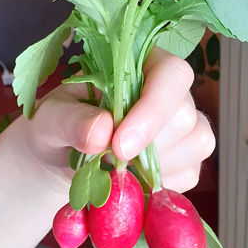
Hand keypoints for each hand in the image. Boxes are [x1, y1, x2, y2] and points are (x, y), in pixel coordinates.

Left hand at [17, 47, 214, 193]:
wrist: (61, 160)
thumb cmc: (58, 126)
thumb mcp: (50, 118)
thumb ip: (70, 119)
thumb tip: (102, 131)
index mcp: (143, 63)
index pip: (172, 74)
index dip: (154, 109)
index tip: (121, 146)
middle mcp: (171, 91)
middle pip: (185, 115)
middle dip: (147, 146)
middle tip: (107, 160)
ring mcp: (185, 124)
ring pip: (197, 143)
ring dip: (153, 166)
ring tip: (116, 168)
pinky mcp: (188, 158)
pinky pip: (191, 173)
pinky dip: (160, 184)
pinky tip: (133, 180)